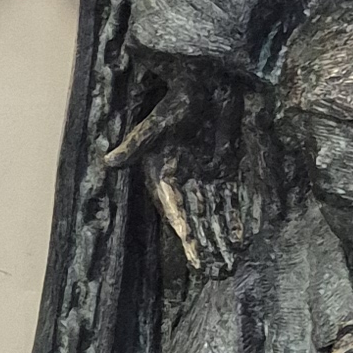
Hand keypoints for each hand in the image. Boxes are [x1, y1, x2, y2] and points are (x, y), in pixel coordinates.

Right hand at [104, 55, 247, 272]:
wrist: (203, 82)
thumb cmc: (177, 102)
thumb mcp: (156, 123)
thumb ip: (136, 144)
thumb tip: (108, 161)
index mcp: (165, 176)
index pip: (175, 211)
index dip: (184, 232)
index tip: (193, 253)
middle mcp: (186, 182)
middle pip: (198, 219)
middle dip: (208, 244)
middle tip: (219, 270)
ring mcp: (207, 177)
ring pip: (216, 213)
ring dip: (223, 236)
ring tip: (231, 260)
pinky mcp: (226, 170)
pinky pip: (232, 198)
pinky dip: (238, 216)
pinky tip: (244, 235)